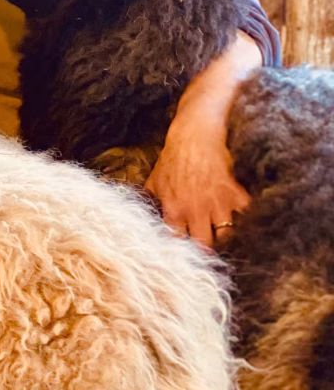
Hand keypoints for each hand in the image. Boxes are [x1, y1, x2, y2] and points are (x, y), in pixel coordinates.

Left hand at [145, 109, 249, 246]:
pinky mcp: (235, 193)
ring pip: (226, 233)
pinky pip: (244, 213)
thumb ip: (151, 200)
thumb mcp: (155, 180)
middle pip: (204, 245)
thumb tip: (145, 212)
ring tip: (222, 232)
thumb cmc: (172, 157)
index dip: (180, 249)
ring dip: (225, 233)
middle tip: (207, 248)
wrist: (194, 137)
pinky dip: (244, 214)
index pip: (176, 242)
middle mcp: (196, 211)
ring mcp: (217, 204)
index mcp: (174, 210)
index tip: (184, 252)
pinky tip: (240, 213)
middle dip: (205, 249)